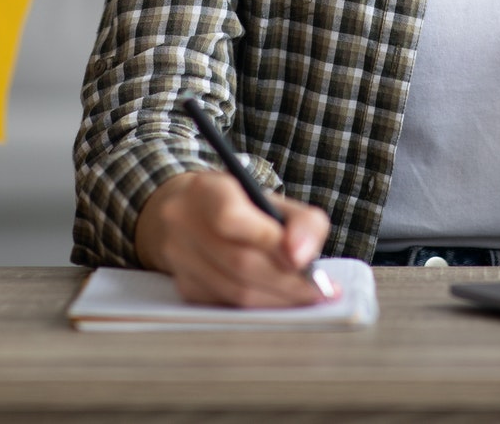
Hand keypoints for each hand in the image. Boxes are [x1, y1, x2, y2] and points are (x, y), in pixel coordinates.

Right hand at [134, 169, 331, 307]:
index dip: (270, 242)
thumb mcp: (271, 199)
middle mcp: (183, 223)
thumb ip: (301, 221)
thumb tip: (303, 257)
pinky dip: (261, 307)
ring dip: (278, 300)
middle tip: (320, 291)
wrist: (188, 213)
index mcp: (206, 191)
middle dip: (287, 281)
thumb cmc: (239, 205)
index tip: (305, 261)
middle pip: (239, 262)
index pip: (231, 219)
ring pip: (235, 291)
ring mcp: (179, 258)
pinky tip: (281, 301)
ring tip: (308, 298)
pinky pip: (229, 306)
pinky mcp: (184, 287)